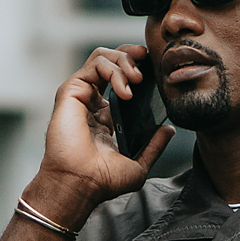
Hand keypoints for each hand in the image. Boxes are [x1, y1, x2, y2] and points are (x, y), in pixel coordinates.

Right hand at [27, 46, 173, 229]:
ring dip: (124, 61)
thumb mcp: (138, 164)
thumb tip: (168, 130)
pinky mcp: (71, 90)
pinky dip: (114, 70)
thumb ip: (153, 146)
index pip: (121, 81)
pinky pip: (95, 64)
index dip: (136, 69)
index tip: (153, 70)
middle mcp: (92, 102)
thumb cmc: (102, 180)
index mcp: (105, 116)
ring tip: (137, 79)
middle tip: (147, 67)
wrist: (81, 183)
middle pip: (112, 62)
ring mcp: (81, 94)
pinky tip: (125, 90)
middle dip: (132, 57)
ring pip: (103, 57)